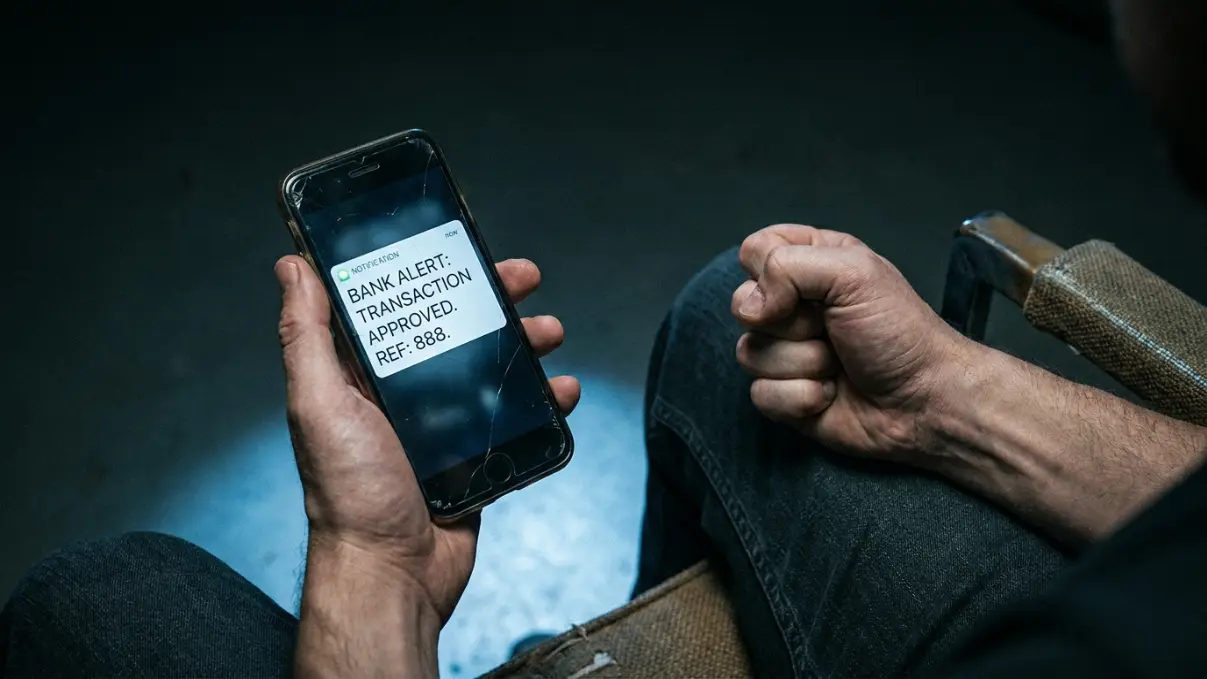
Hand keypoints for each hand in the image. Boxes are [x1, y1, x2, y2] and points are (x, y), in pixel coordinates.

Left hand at [275, 255, 580, 623]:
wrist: (392, 574)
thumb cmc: (349, 494)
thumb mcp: (319, 405)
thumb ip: (306, 336)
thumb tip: (291, 267)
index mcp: (359, 376)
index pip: (397, 307)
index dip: (428, 273)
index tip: (459, 247)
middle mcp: (399, 396)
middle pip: (454, 330)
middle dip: (492, 302)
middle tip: (525, 280)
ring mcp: (440, 427)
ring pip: (491, 370)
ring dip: (525, 347)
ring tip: (552, 335)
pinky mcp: (473, 458)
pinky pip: (515, 419)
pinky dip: (543, 403)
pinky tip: (563, 392)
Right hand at [732, 224, 972, 461]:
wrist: (925, 402)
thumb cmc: (900, 332)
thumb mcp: (854, 274)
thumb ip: (789, 266)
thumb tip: (751, 304)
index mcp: (812, 263)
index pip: (755, 251)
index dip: (769, 270)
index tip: (808, 288)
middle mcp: (793, 305)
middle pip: (743, 304)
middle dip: (791, 323)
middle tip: (832, 329)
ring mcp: (786, 352)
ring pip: (749, 353)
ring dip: (802, 364)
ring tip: (839, 365)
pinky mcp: (785, 395)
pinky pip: (760, 394)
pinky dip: (801, 398)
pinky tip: (831, 395)